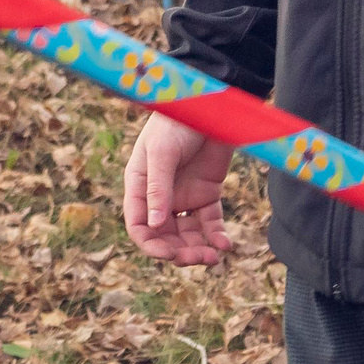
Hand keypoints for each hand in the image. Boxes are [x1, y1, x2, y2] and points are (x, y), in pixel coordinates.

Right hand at [123, 113, 235, 266]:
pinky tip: (225, 244)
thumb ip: (158, 188)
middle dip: (178, 252)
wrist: (210, 104)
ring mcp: (184, 195)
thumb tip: (154, 226)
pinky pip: (209, 222)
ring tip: (214, 257)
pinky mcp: (207, 193)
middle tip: (199, 259)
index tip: (169, 255)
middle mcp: (160, 195)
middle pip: (164, 235)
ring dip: (197, 249)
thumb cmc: (176, 122)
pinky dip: (216, 236)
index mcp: (140, 185)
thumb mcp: (162, 153)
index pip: (139, 225)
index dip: (151, 244)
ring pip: (187, 234)